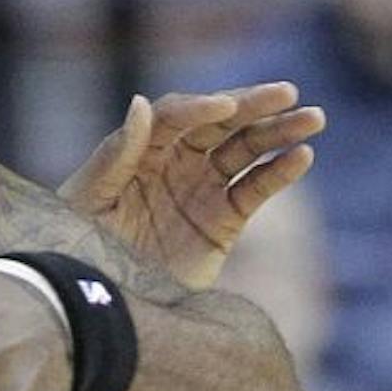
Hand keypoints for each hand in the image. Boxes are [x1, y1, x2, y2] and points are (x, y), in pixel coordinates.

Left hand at [59, 83, 323, 288]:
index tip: (224, 105)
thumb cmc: (79, 243)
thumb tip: (141, 102)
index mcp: (137, 149)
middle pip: (218, 123)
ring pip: (245, 150)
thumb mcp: (90, 197)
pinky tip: (302, 156)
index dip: (199, 108)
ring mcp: (201, 187)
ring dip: (278, 132)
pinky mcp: (223, 220)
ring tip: (312, 118)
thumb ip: (116, 154)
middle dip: (253, 106)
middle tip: (287, 92)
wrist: (103, 298)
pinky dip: (279, 173)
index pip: (174, 116)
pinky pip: (255, 190)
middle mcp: (173, 161)